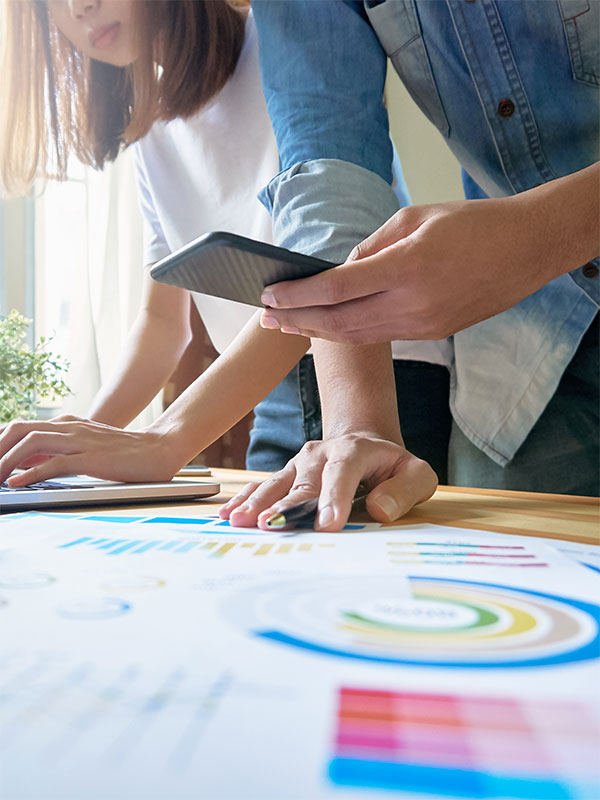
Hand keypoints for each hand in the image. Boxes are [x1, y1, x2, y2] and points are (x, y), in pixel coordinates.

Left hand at [0, 415, 179, 484]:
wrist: (161, 449)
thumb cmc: (126, 453)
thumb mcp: (87, 449)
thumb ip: (58, 453)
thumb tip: (25, 466)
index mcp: (67, 424)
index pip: (21, 427)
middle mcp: (70, 428)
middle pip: (19, 429)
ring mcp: (81, 441)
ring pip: (31, 443)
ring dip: (6, 461)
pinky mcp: (92, 458)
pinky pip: (55, 463)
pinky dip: (30, 473)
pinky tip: (16, 484)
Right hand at [219, 433, 437, 531]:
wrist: (363, 443)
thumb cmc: (392, 468)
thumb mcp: (416, 475)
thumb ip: (403, 491)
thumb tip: (379, 509)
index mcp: (355, 451)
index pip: (343, 472)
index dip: (334, 498)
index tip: (326, 526)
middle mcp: (321, 455)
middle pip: (303, 481)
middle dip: (285, 505)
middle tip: (269, 525)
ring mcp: (298, 465)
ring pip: (276, 483)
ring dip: (256, 502)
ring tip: (239, 521)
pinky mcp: (285, 476)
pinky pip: (262, 487)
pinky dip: (244, 499)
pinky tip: (226, 514)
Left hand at [260, 194, 562, 342]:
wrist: (527, 250)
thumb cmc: (472, 223)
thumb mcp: (414, 218)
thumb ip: (370, 246)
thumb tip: (338, 270)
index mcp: (408, 266)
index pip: (337, 288)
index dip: (297, 295)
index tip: (267, 294)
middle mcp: (413, 303)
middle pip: (339, 321)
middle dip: (296, 319)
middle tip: (264, 317)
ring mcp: (423, 325)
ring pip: (357, 335)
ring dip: (317, 331)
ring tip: (286, 325)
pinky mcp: (431, 334)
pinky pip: (379, 335)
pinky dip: (347, 332)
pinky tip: (326, 326)